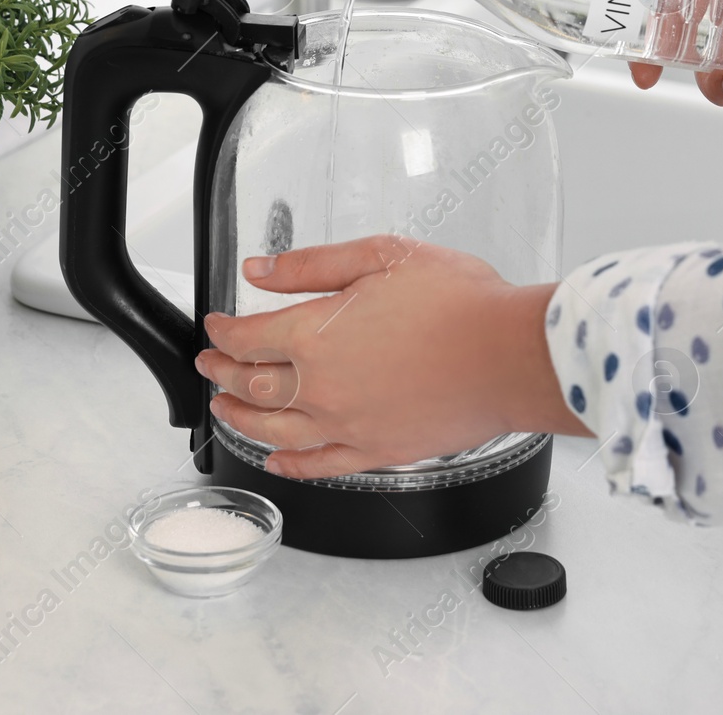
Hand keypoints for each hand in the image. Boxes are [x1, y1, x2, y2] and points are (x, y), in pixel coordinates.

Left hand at [197, 236, 587, 479]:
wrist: (511, 356)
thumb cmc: (461, 303)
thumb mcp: (382, 256)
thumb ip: (312, 265)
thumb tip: (260, 270)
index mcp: (317, 334)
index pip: (247, 337)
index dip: (223, 331)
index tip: (217, 325)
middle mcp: (322, 387)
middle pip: (251, 386)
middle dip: (223, 374)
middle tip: (212, 365)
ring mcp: (348, 425)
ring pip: (274, 430)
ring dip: (241, 419)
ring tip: (227, 410)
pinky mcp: (377, 451)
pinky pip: (319, 465)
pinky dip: (290, 465)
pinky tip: (277, 460)